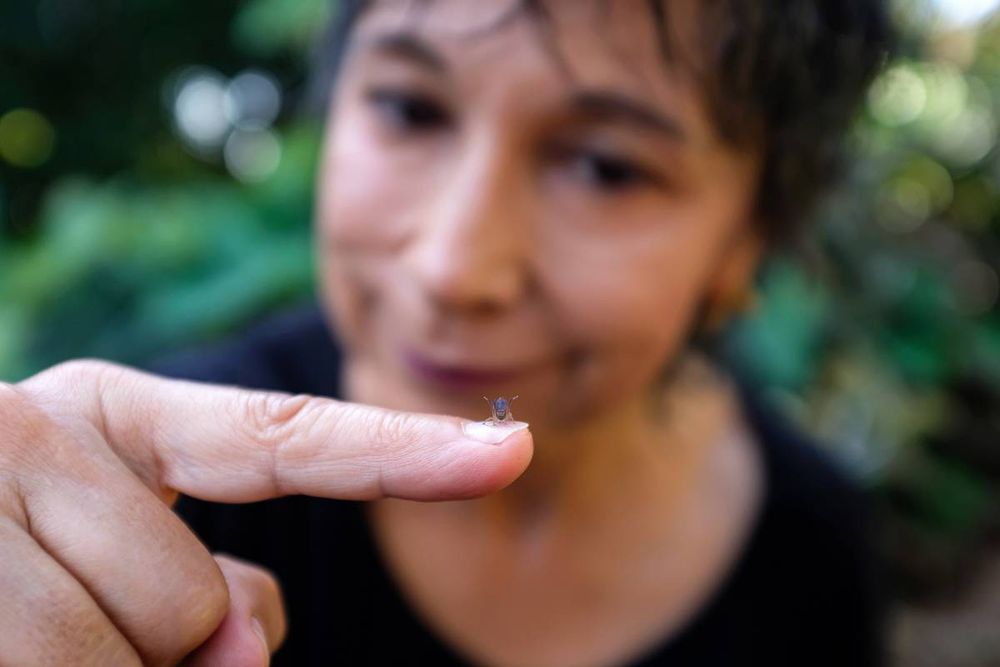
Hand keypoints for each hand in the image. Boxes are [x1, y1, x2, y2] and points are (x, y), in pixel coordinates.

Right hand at [0, 360, 532, 664]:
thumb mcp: (100, 530)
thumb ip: (202, 570)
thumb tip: (255, 637)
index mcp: (114, 415)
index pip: (288, 439)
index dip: (409, 453)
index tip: (510, 450)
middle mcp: (47, 434)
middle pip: (202, 609)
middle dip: (158, 649)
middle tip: (56, 608)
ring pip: (135, 654)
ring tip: (13, 619)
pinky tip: (9, 625)